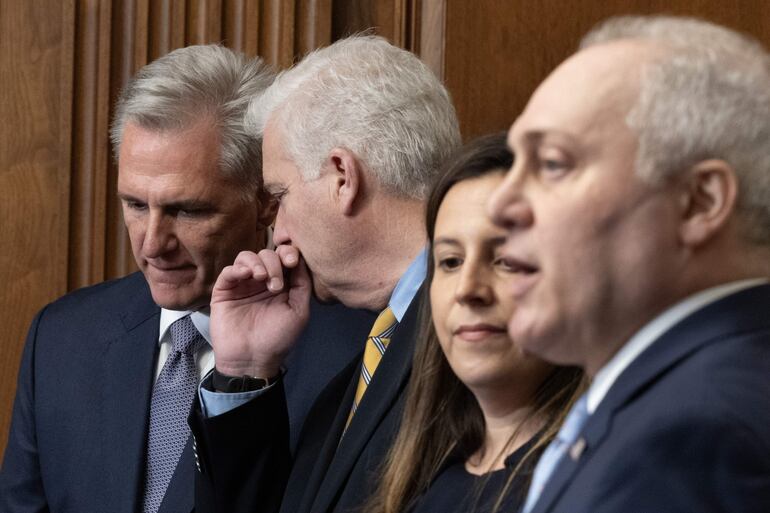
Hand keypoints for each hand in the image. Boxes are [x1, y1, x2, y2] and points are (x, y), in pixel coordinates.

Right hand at [210, 245, 310, 377]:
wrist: (252, 359)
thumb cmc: (278, 338)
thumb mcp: (299, 310)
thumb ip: (302, 284)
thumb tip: (300, 258)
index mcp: (282, 283)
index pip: (284, 257)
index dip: (288, 252)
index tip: (291, 261)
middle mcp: (262, 280)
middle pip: (267, 254)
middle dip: (274, 263)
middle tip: (276, 285)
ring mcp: (243, 284)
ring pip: (247, 257)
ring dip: (257, 262)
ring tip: (262, 279)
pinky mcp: (224, 290)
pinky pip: (229, 270)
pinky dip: (238, 268)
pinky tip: (246, 275)